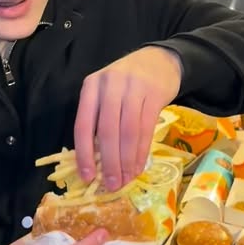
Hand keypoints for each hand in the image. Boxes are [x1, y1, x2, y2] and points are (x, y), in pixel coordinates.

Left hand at [74, 46, 182, 189]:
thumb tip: (95, 162)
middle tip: (112, 184)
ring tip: (126, 179)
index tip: (88, 176)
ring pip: (128, 132)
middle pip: (107, 131)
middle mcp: (110, 85)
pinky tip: (138, 166)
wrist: (160, 60)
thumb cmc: (127, 83)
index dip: (84, 154)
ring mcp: (133, 88)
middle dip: (109, 162)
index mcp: (91, 86)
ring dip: (126, 161)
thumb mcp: (106, 92)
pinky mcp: (154, 94)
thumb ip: (98, 119)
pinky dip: (141, 151)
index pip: (83, 124)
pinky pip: (146, 129)